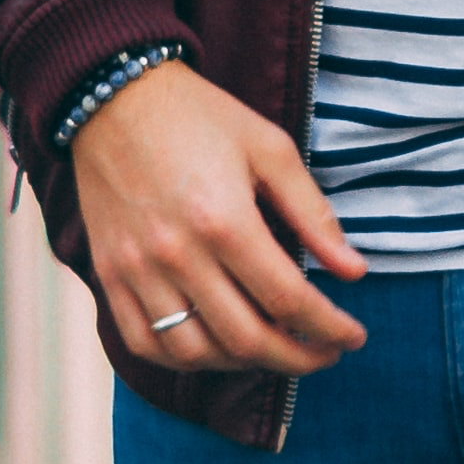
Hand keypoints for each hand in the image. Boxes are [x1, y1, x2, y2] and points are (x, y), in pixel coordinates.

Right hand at [69, 60, 367, 374]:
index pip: (288, 300)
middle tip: (323, 354)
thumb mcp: (271, 150)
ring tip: (274, 349)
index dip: (330, 328)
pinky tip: (216, 349)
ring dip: (244, 365)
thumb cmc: (200, 117)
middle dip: (298, 358)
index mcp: (225, 220)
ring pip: (196, 353)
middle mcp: (178, 255)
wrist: (112, 98)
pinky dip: (185, 360)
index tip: (353, 337)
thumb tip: (354, 272)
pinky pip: (145, 343)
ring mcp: (137, 270)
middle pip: (247, 339)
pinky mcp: (109, 275)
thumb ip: (313, 215)